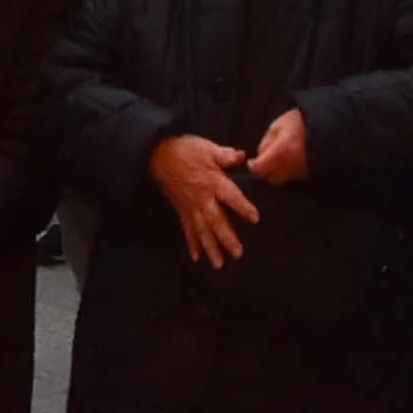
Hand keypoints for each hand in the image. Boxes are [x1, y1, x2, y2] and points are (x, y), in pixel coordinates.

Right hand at [149, 133, 257, 268]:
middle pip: (216, 221)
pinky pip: (187, 229)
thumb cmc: (185, 149)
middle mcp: (203, 198)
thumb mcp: (208, 148)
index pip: (231, 197)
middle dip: (226, 238)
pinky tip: (196, 257)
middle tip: (238, 254)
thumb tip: (243, 157)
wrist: (158, 153)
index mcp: (213, 182)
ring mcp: (191, 206)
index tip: (255, 219)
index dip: (243, 207)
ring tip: (219, 264)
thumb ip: (226, 155)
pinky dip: (192, 244)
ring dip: (210, 248)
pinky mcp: (181, 209)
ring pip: (202, 231)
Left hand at [249, 108, 311, 186]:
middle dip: (263, 171)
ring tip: (274, 161)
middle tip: (261, 162)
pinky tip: (285, 163)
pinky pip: (290, 178)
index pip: (262, 165)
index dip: (254, 166)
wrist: (324, 126)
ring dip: (273, 173)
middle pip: (270, 176)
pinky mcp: (307, 173)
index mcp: (283, 148)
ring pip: (280, 180)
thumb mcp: (277, 126)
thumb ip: (266, 142)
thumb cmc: (298, 123)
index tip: (251, 163)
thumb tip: (260, 155)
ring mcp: (301, 170)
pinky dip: (284, 173)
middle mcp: (292, 162)